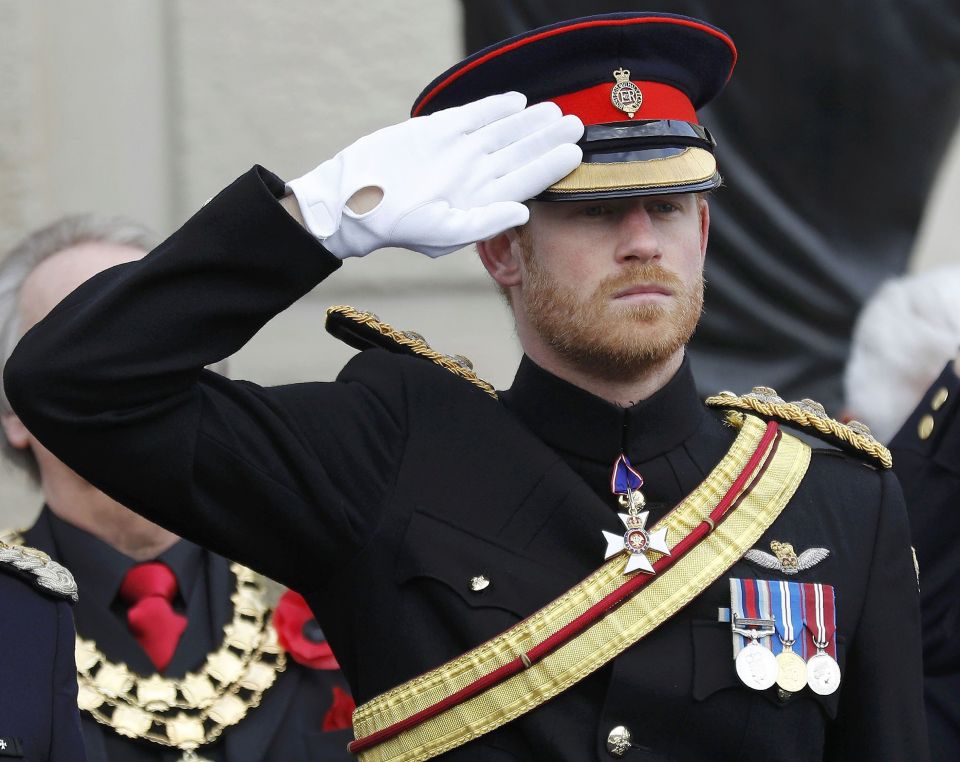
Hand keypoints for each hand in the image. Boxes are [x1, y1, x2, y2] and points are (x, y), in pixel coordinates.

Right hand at [286, 92, 582, 258]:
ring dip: (528, 122)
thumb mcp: (444, 232)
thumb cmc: (399, 225)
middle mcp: (474, 174)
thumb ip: (486, 221)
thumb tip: (523, 212)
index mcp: (480, 200)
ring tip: (555, 111)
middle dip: (547, 139)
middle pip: (519, 153)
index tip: (575, 153)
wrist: (356, 200)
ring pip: (502, 132)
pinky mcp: (438, 131)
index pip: (525, 181)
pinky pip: (472, 116)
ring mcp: (458, 151)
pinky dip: (493, 108)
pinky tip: (516, 101)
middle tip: (577, 124)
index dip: (550, 166)